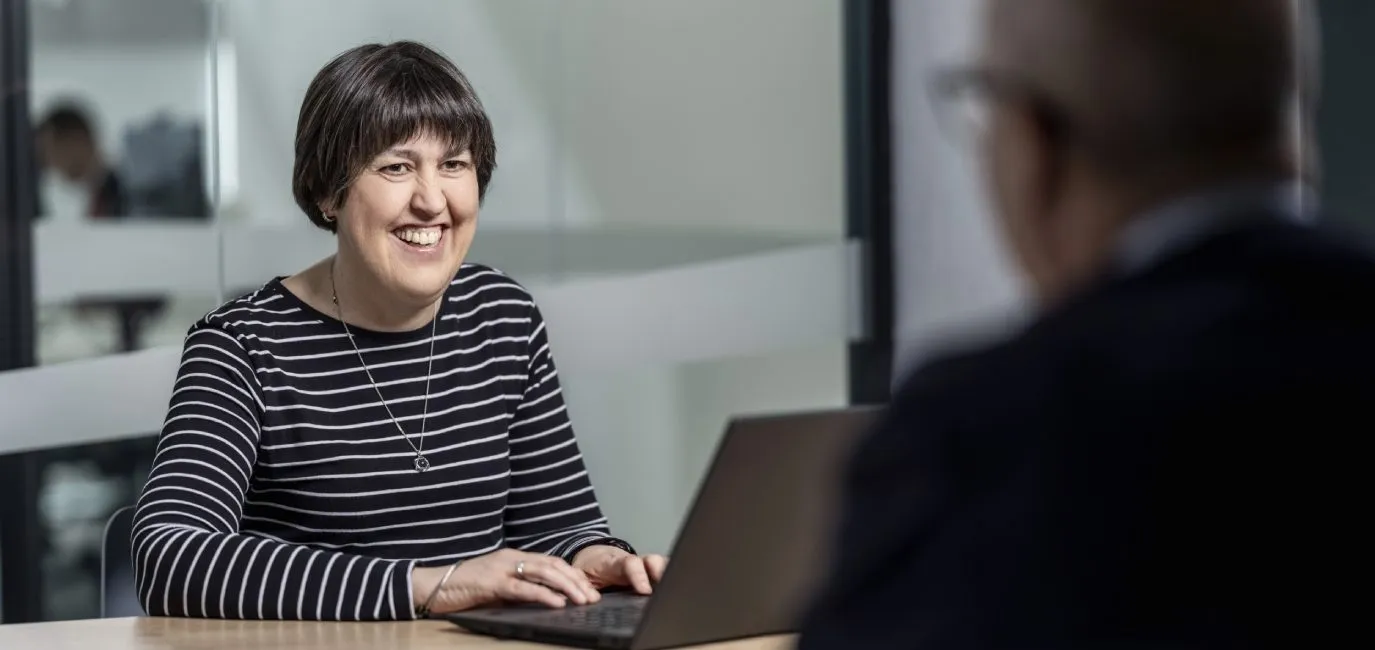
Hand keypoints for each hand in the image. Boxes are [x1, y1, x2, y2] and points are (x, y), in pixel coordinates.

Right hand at [413, 549, 599, 614]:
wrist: (432, 585)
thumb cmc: (464, 588)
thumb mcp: (497, 586)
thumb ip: (518, 588)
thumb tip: (545, 599)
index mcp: (513, 557)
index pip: (551, 561)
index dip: (572, 574)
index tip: (589, 588)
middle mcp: (511, 557)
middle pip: (553, 565)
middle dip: (576, 581)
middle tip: (593, 597)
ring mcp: (501, 568)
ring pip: (544, 573)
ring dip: (567, 586)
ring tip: (583, 600)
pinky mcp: (492, 582)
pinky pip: (524, 587)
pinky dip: (544, 594)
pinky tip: (557, 603)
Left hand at [571, 545, 668, 594]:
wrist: (593, 556)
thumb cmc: (589, 568)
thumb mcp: (581, 576)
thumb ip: (584, 585)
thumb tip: (590, 599)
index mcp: (615, 562)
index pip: (630, 563)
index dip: (639, 575)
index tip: (645, 590)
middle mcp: (633, 561)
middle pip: (652, 560)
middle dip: (661, 571)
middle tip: (667, 586)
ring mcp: (643, 565)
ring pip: (661, 564)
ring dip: (669, 573)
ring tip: (677, 588)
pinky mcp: (649, 572)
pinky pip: (663, 571)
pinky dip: (671, 576)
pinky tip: (677, 588)